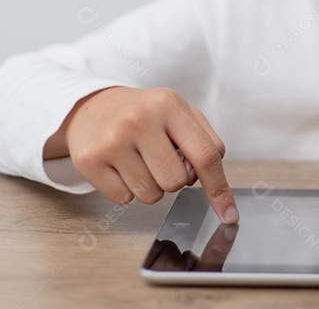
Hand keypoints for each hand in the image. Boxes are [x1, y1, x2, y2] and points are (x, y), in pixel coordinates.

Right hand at [57, 86, 237, 221]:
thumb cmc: (145, 115)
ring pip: (151, 195)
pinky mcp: (89, 160)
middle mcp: (139, 119)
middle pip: (176, 181)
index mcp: (168, 104)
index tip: (229, 214)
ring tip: (139, 160)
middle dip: (174, 179)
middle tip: (160, 159)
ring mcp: (112, 140)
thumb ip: (206, 143)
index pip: (205, 155)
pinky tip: (120, 166)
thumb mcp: (179, 114)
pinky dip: (127, 190)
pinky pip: (124, 199)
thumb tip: (220, 189)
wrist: (93, 108)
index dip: (219, 188)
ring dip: (150, 186)